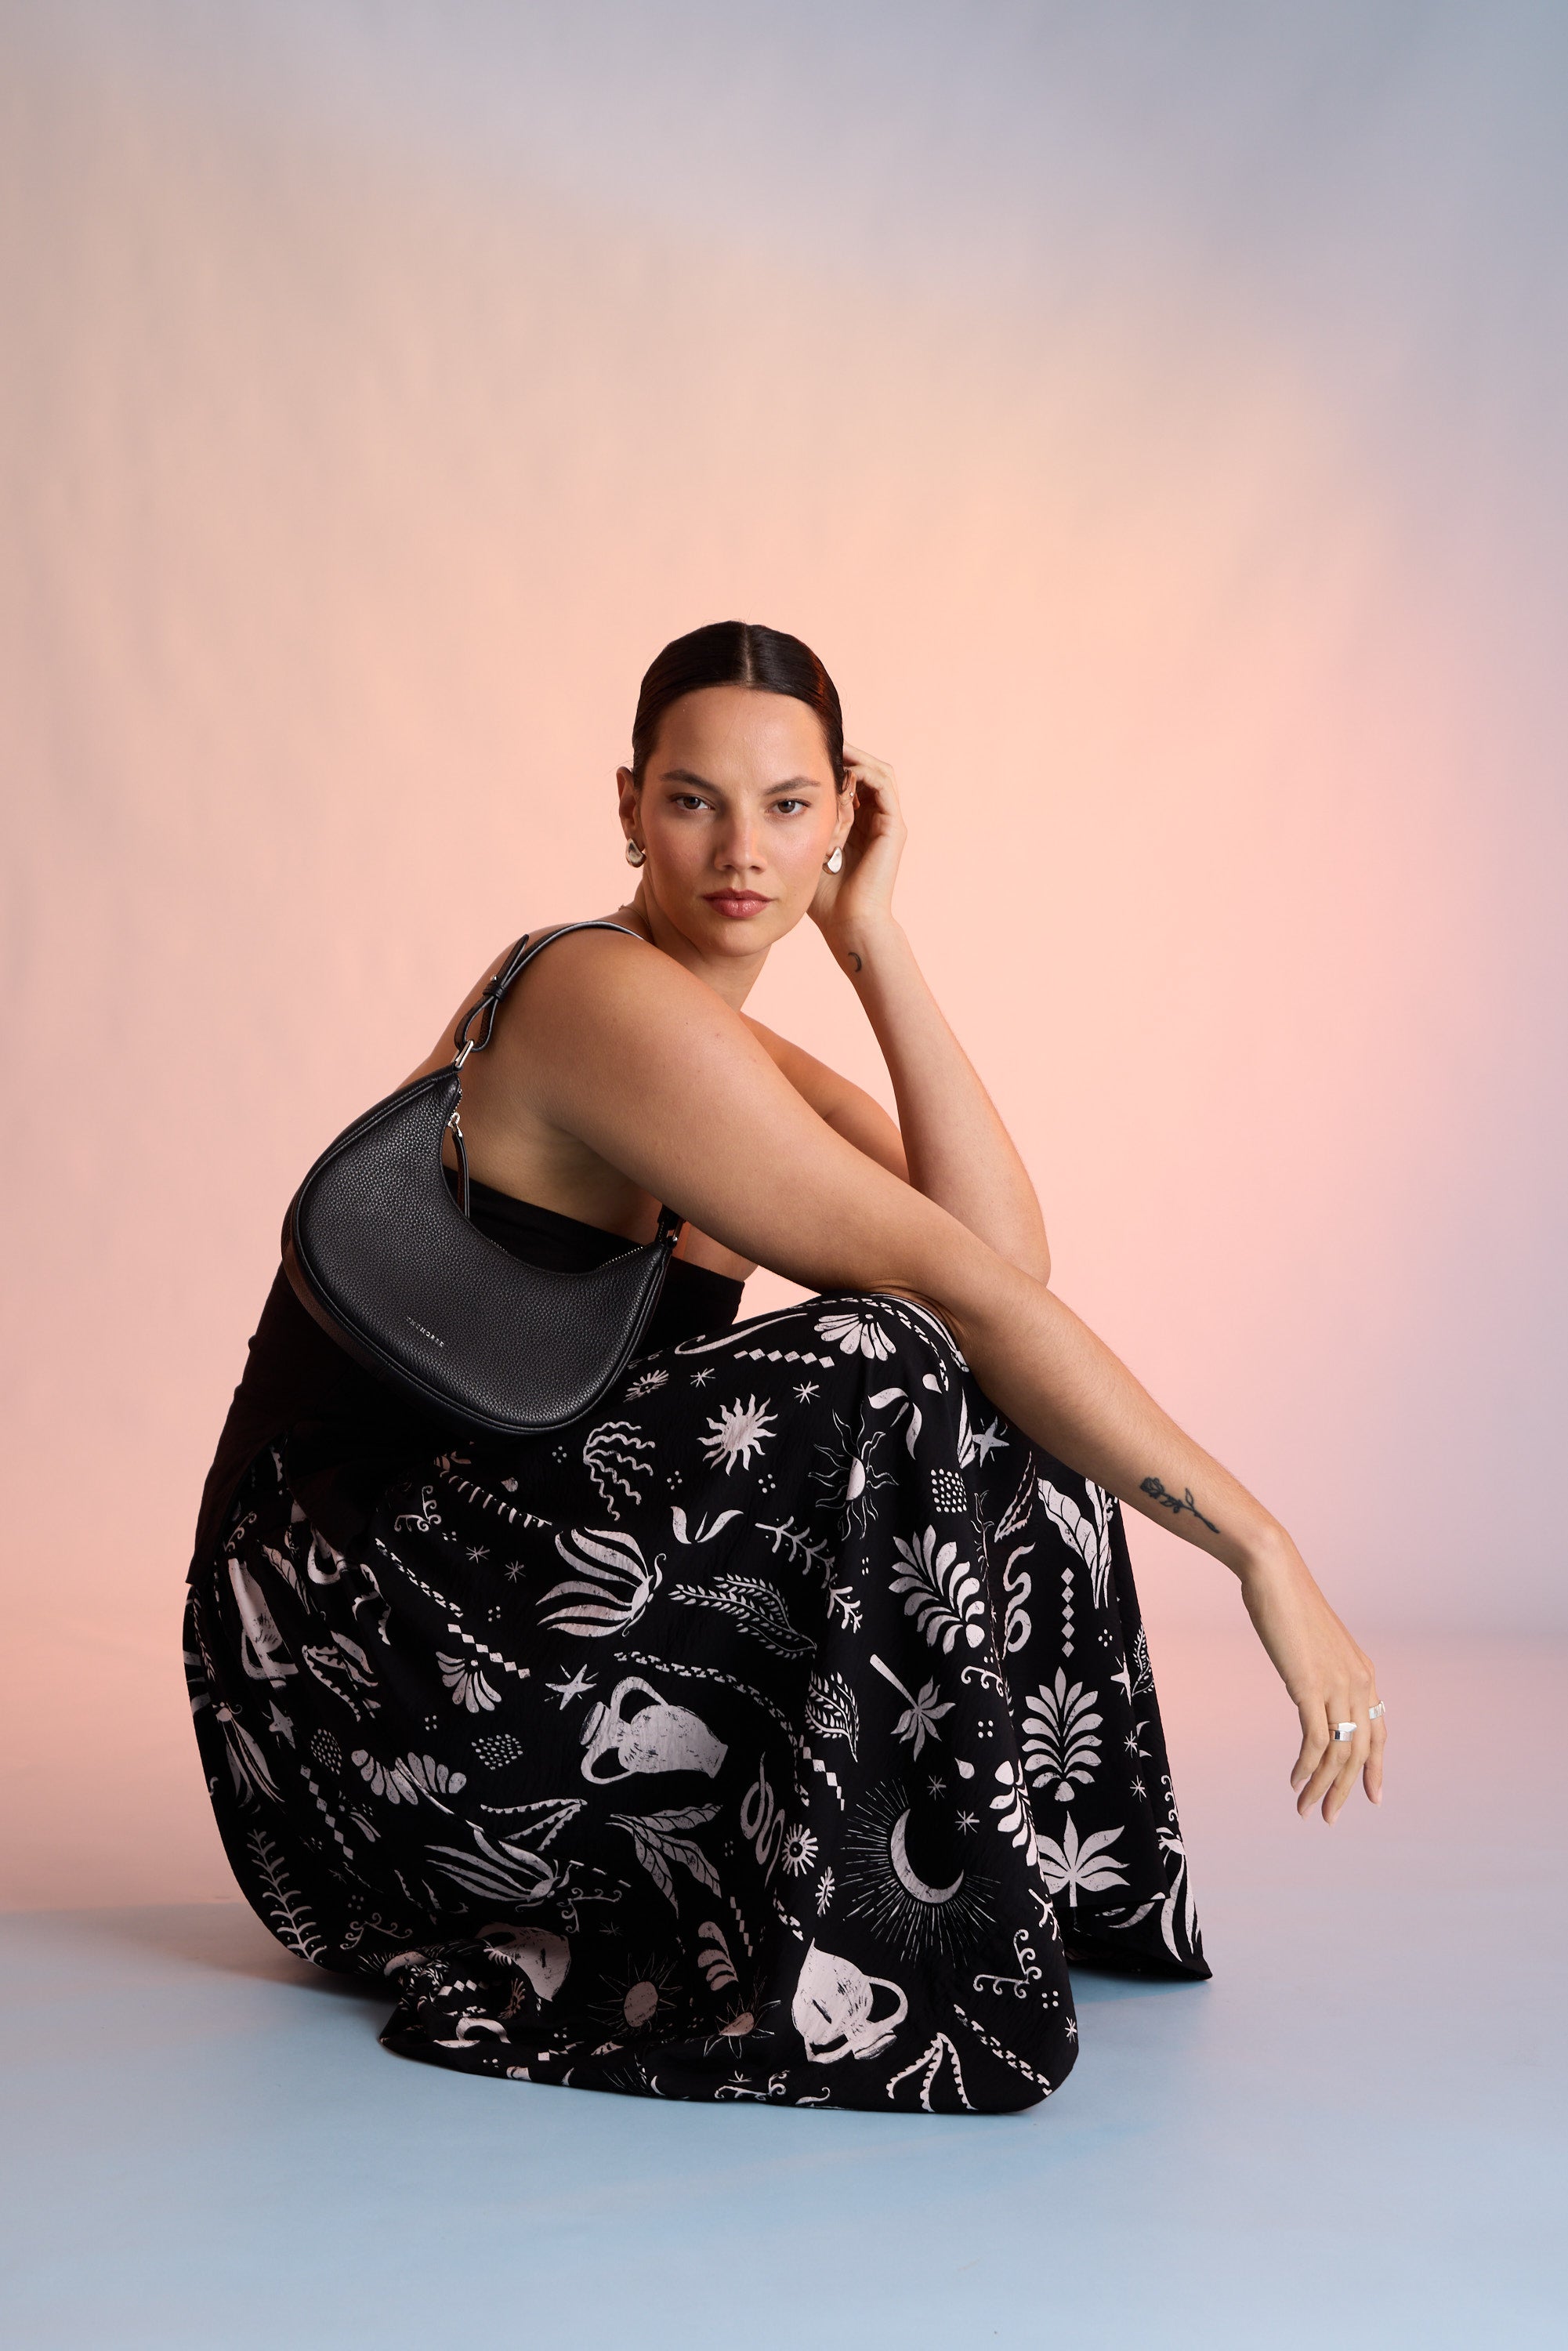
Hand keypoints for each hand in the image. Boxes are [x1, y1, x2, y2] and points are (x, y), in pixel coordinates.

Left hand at [810, 743, 906, 955]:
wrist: (849, 925)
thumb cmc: (824, 901)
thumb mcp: (805, 854)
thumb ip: (799, 830)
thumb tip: (774, 803)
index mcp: (859, 828)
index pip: (852, 783)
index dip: (834, 765)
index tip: (806, 752)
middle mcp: (877, 822)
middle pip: (868, 771)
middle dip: (847, 754)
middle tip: (821, 740)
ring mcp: (888, 824)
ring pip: (879, 773)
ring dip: (857, 757)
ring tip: (833, 746)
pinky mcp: (894, 828)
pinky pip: (883, 786)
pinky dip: (864, 773)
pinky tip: (842, 770)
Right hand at [1237, 1535, 1385, 1821]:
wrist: (1274, 1572)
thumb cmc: (1286, 1600)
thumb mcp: (1313, 1642)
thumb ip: (1320, 1668)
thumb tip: (1312, 1687)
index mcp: (1363, 1672)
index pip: (1379, 1731)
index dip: (1376, 1768)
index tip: (1372, 1797)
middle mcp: (1358, 1682)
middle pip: (1361, 1751)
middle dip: (1346, 1789)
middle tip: (1330, 1817)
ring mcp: (1336, 1685)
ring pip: (1339, 1753)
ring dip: (1322, 1787)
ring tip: (1307, 1809)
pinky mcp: (1310, 1686)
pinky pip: (1315, 1741)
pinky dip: (1305, 1767)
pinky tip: (1294, 1781)